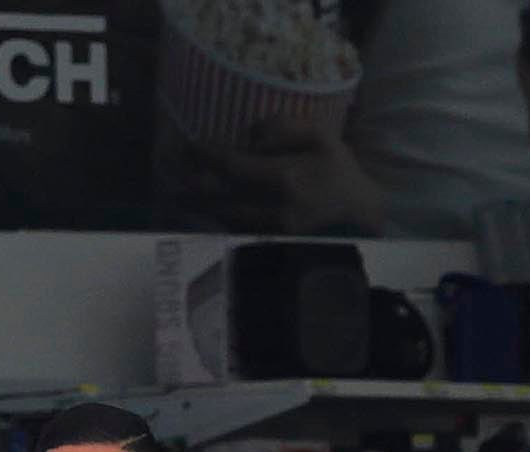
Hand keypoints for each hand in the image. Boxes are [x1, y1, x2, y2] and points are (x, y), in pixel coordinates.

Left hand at [189, 120, 386, 234]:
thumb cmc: (339, 172)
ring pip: (222, 218)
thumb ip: (287, 127)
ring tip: (177, 193)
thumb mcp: (323, 137)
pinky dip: (216, 220)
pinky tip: (203, 210)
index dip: (206, 155)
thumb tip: (250, 132)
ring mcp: (269, 233)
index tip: (188, 145)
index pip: (233, 166)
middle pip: (218, 197)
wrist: (358, 217)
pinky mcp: (268, 247)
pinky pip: (233, 232)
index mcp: (285, 178)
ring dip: (197, 205)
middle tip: (171, 169)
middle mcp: (272, 210)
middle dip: (191, 183)